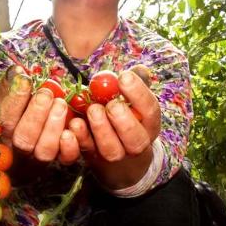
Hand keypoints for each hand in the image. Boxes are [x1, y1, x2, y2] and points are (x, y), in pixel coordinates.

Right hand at [0, 66, 76, 163]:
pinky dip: (71, 145)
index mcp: (7, 128)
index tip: (25, 79)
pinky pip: (67, 158)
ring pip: (44, 151)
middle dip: (35, 115)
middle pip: (23, 139)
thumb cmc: (30, 104)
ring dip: (52, 127)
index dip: (14, 100)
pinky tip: (75, 125)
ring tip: (61, 105)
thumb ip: (14, 82)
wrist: (52, 120)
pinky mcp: (63, 159)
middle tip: (46, 94)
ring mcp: (41, 156)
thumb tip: (17, 72)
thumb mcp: (18, 92)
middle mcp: (21, 146)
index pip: (5, 118)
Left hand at [68, 69, 161, 187]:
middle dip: (123, 121)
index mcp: (148, 124)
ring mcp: (115, 154)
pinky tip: (75, 123)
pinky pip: (86, 150)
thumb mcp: (131, 99)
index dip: (139, 94)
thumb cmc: (123, 113)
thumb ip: (134, 84)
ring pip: (111, 150)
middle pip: (135, 139)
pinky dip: (80, 138)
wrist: (112, 149)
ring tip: (92, 110)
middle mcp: (136, 143)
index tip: (124, 77)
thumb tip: (138, 69)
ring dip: (101, 130)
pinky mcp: (92, 156)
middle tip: (111, 104)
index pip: (150, 110)